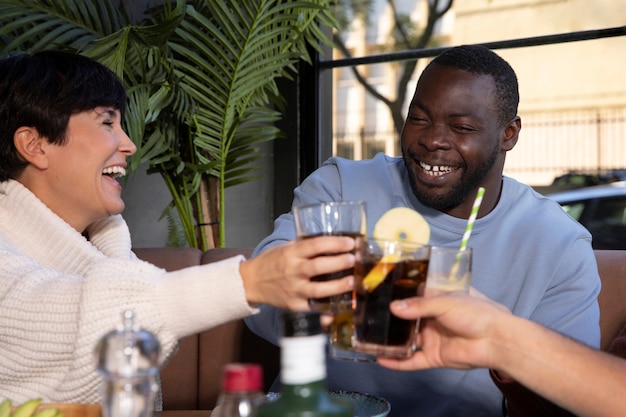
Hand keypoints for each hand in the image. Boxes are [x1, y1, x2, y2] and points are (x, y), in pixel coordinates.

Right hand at [239, 236, 354, 309]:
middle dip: (339, 262)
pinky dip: (326, 310)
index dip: (334, 243)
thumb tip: (334, 243)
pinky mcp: (294, 306)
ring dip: (338, 286)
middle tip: (353, 259)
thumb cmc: (272, 262)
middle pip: (318, 267)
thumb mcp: (286, 248)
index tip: (349, 242)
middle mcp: (292, 271)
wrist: (252, 282)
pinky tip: (340, 307)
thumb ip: (306, 246)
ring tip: (352, 282)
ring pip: (318, 290)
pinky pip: (313, 310)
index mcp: (291, 253)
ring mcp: (294, 290)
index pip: (315, 245)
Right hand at [377, 293, 510, 370]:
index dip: (398, 294)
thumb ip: (418, 305)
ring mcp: (432, 338)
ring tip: (370, 337)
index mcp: (438, 299)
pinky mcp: (434, 356)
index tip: (379, 292)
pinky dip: (397, 362)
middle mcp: (433, 318)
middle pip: (407, 319)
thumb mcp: (445, 301)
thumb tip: (394, 307)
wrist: (496, 339)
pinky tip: (382, 359)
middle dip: (391, 319)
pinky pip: (412, 360)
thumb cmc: (477, 312)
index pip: (414, 295)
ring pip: (407, 340)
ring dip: (391, 340)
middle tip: (369, 316)